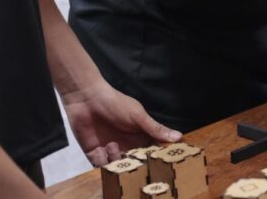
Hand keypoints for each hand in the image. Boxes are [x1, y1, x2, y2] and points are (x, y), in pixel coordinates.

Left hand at [61, 80, 181, 166]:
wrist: (87, 99)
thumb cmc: (116, 103)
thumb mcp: (138, 115)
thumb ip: (156, 128)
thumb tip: (179, 137)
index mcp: (140, 137)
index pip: (151, 153)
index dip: (153, 159)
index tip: (157, 163)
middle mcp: (126, 146)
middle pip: (134, 164)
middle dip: (133, 165)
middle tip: (129, 158)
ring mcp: (110, 151)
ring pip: (117, 167)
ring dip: (115, 159)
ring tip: (111, 145)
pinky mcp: (94, 154)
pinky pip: (100, 166)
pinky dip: (101, 160)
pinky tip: (99, 148)